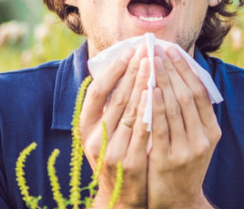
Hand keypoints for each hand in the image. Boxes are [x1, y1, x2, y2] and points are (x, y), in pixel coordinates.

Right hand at [80, 45, 151, 208]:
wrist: (120, 198)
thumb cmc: (116, 156)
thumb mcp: (105, 132)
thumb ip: (110, 107)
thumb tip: (122, 69)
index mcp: (85, 127)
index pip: (97, 91)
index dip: (113, 70)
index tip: (128, 51)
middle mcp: (95, 138)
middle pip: (116, 97)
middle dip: (133, 70)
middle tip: (147, 49)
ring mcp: (112, 151)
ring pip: (130, 111)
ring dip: (143, 84)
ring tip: (154, 64)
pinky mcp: (130, 162)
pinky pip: (142, 131)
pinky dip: (150, 110)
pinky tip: (157, 93)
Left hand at [146, 46, 220, 208]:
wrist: (178, 201)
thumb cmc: (182, 165)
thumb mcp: (195, 140)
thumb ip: (191, 116)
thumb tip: (182, 78)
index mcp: (212, 131)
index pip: (200, 92)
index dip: (186, 70)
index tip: (172, 51)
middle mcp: (203, 139)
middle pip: (186, 96)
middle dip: (170, 70)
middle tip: (156, 50)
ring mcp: (187, 150)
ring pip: (173, 108)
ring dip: (161, 82)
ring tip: (149, 63)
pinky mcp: (168, 160)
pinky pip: (160, 127)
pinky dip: (154, 106)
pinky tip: (146, 90)